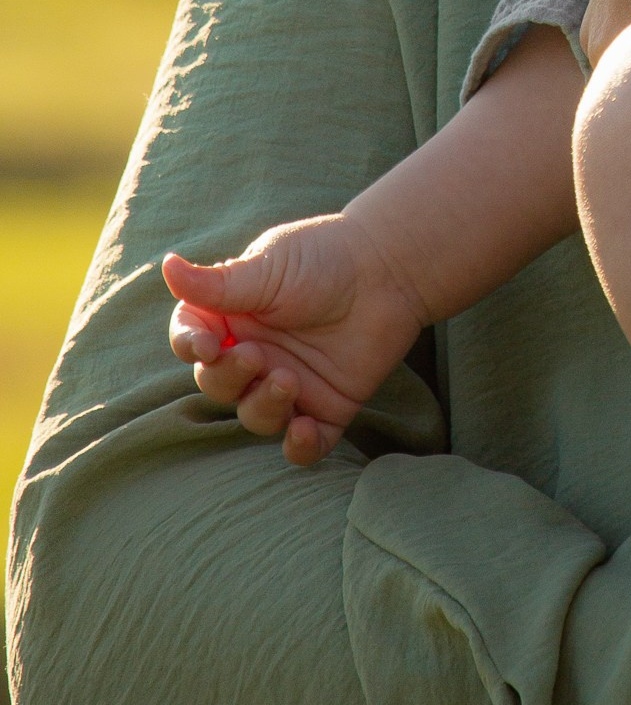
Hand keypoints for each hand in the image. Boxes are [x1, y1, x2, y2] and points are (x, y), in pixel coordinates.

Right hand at [164, 216, 428, 466]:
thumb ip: (220, 282)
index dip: (190, 348)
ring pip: (255, 416)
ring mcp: (289, 382)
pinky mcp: (326, 406)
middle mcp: (255, 354)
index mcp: (232, 318)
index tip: (205, 346)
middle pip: (217, 384)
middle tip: (256, 357)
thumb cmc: (326, 258)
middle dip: (228, 377)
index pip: (191, 342)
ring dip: (263, 406)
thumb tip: (166, 265)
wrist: (390, 268)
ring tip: (288, 379)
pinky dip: (299, 446)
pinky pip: (303, 444)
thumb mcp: (270, 266)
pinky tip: (304, 430)